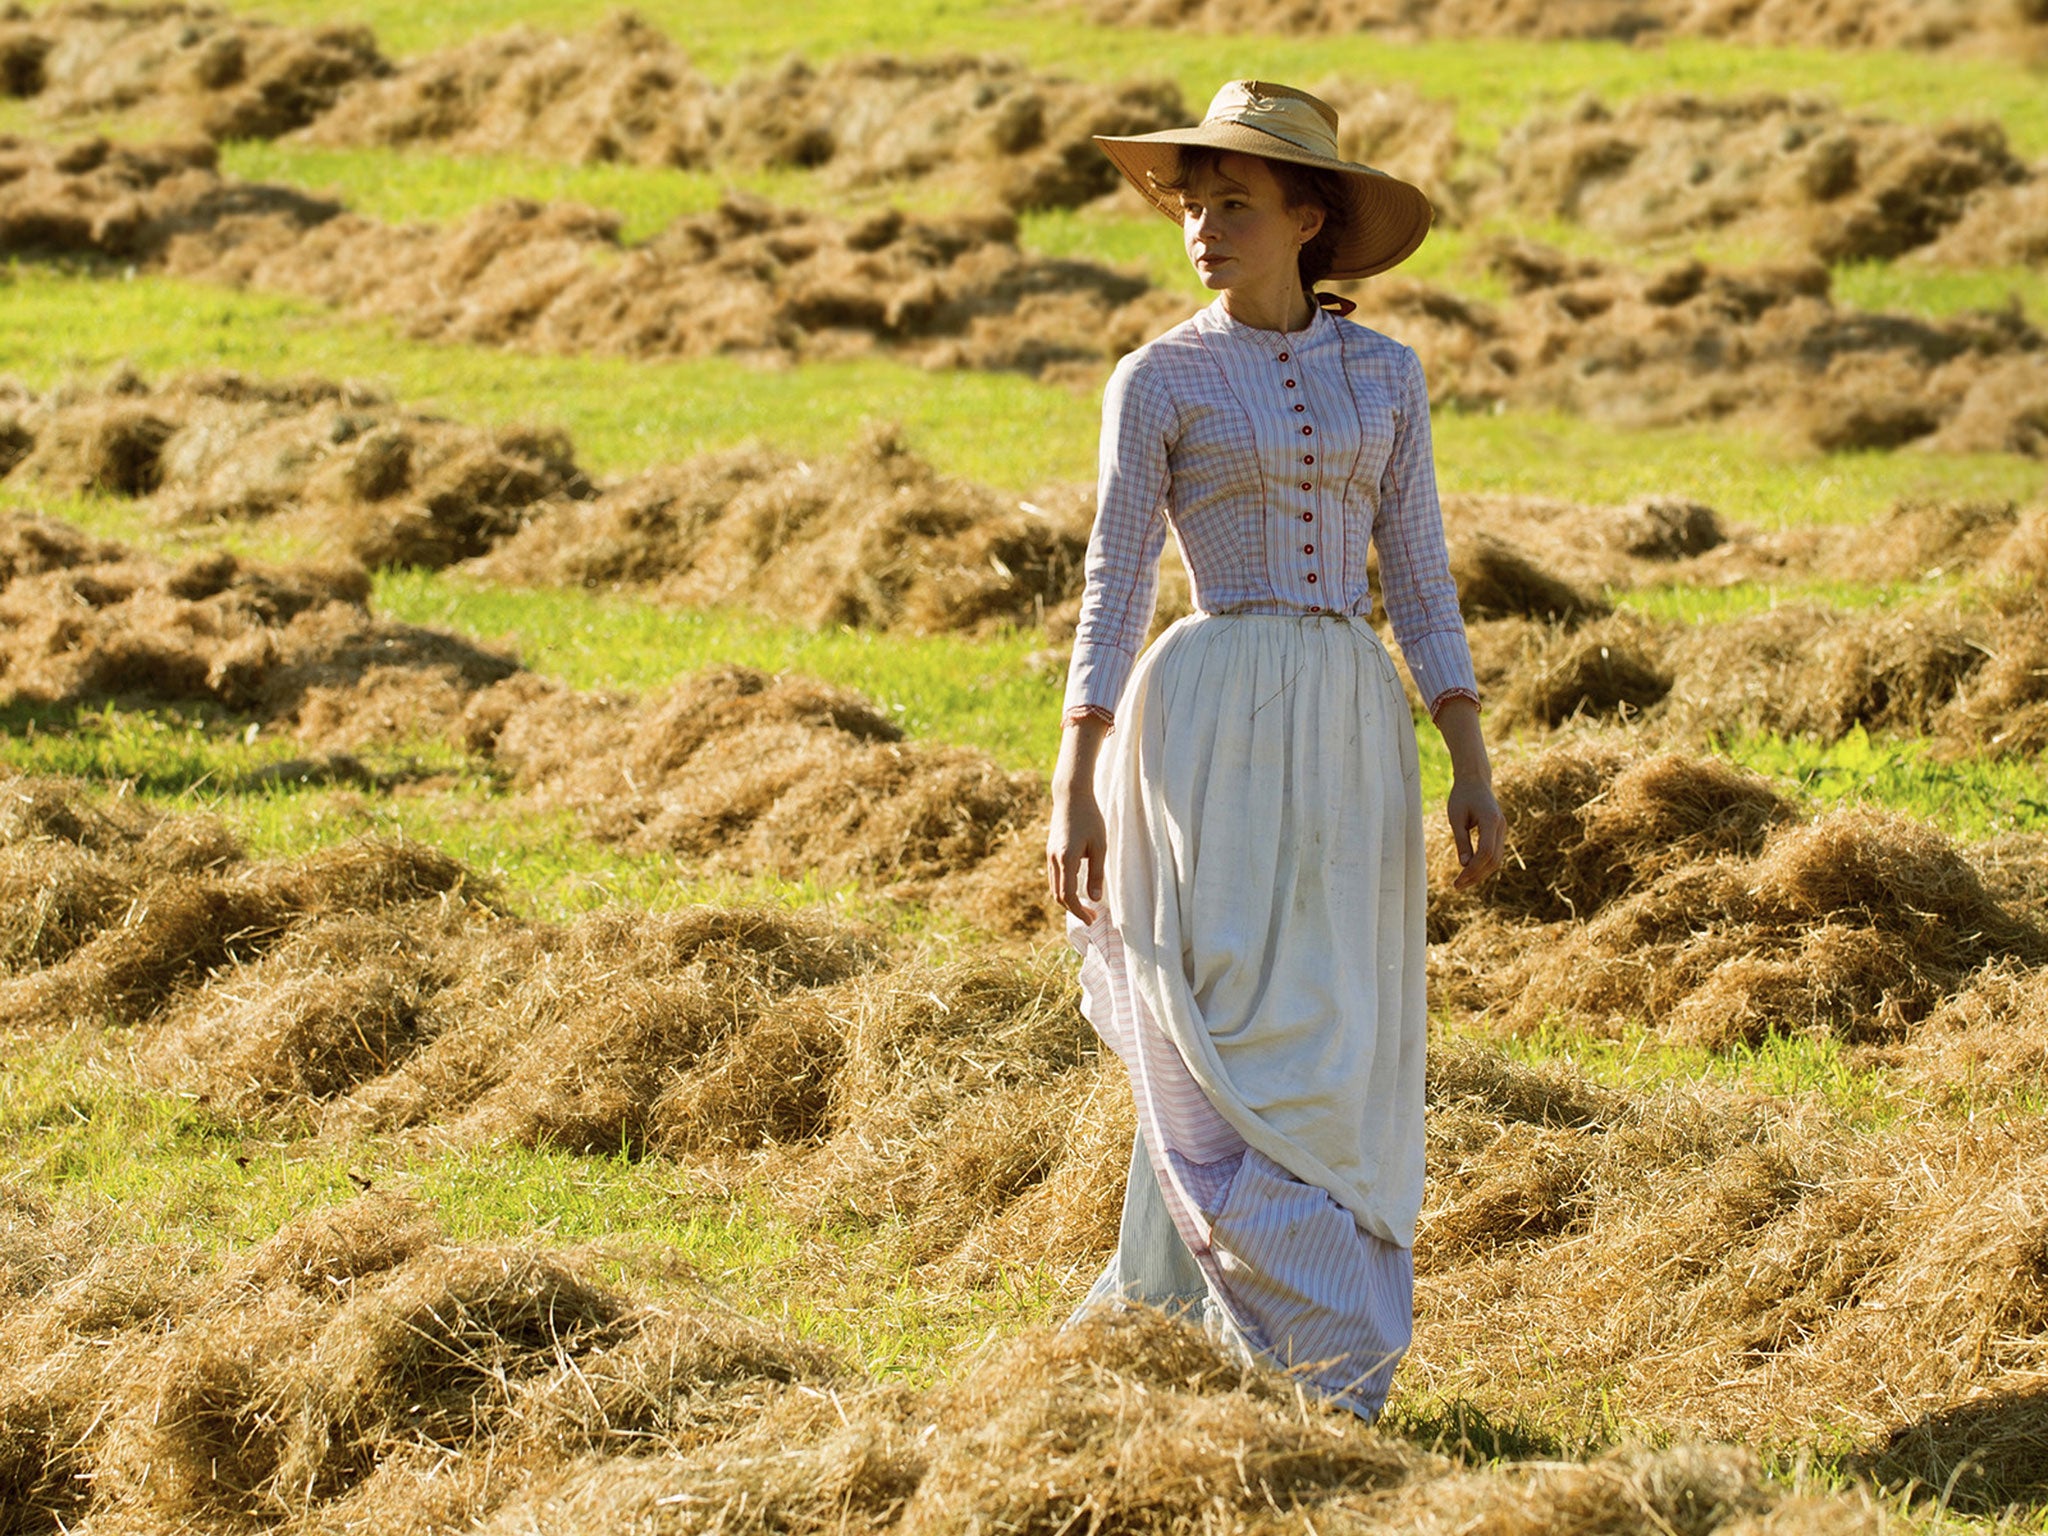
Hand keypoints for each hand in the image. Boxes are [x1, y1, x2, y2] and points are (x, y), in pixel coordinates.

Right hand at [1046, 781, 1107, 922]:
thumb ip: (1096, 873)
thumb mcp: (1100, 846)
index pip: (1068, 896)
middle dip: (1073, 909)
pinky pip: (1054, 876)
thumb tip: (1094, 899)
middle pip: (1058, 895)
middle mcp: (1053, 860)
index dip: (1079, 911)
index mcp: (1066, 860)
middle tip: (1091, 916)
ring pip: (1054, 887)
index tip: (1092, 920)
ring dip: (1067, 900)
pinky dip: (1063, 888)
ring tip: (1085, 906)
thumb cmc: (1090, 818)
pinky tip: (1077, 888)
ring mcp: (1049, 855)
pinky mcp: (1050, 851)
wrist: (1070, 796)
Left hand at [1446, 777, 1504, 890]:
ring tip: (1462, 882)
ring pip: (1496, 859)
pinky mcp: (1499, 832)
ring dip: (1480, 873)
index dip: (1473, 869)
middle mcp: (1501, 826)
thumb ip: (1462, 841)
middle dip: (1476, 875)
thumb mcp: (1456, 818)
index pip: (1485, 852)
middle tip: (1458, 886)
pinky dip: (1483, 864)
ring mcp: (1503, 829)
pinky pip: (1494, 853)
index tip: (1458, 880)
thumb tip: (1464, 865)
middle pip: (1493, 860)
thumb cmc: (1462, 796)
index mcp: (1491, 820)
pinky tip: (1469, 872)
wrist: (1475, 780)